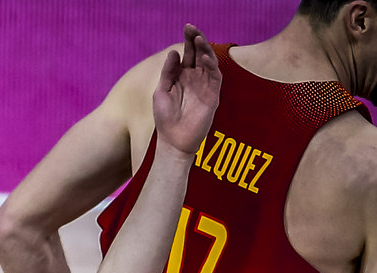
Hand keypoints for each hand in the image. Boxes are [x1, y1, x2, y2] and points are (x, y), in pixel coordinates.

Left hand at [152, 25, 220, 157]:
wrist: (173, 141)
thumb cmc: (165, 119)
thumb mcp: (161, 92)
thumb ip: (168, 72)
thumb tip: (174, 52)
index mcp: (182, 76)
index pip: (188, 53)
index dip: (188, 39)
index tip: (187, 26)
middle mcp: (195, 78)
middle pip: (200, 54)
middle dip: (197, 40)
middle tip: (192, 28)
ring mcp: (205, 86)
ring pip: (209, 62)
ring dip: (205, 50)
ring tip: (199, 39)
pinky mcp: (213, 95)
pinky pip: (215, 77)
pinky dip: (211, 66)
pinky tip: (204, 58)